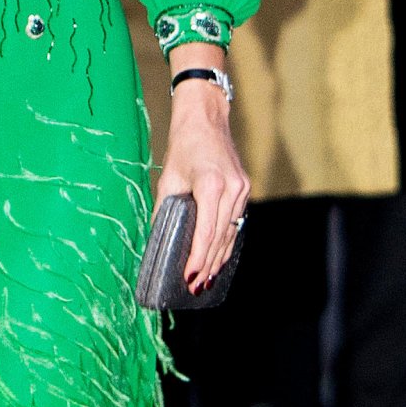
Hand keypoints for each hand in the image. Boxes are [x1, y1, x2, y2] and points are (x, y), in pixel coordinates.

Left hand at [156, 67, 249, 290]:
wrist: (206, 118)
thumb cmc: (183, 146)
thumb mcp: (168, 178)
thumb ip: (166, 209)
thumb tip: (160, 238)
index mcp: (211, 184)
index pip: (206, 231)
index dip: (197, 258)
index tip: (189, 277)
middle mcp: (231, 188)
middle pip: (220, 237)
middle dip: (207, 265)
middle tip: (195, 288)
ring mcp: (241, 189)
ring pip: (231, 233)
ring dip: (218, 258)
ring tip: (205, 281)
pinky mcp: (244, 189)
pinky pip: (236, 222)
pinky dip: (227, 241)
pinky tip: (218, 258)